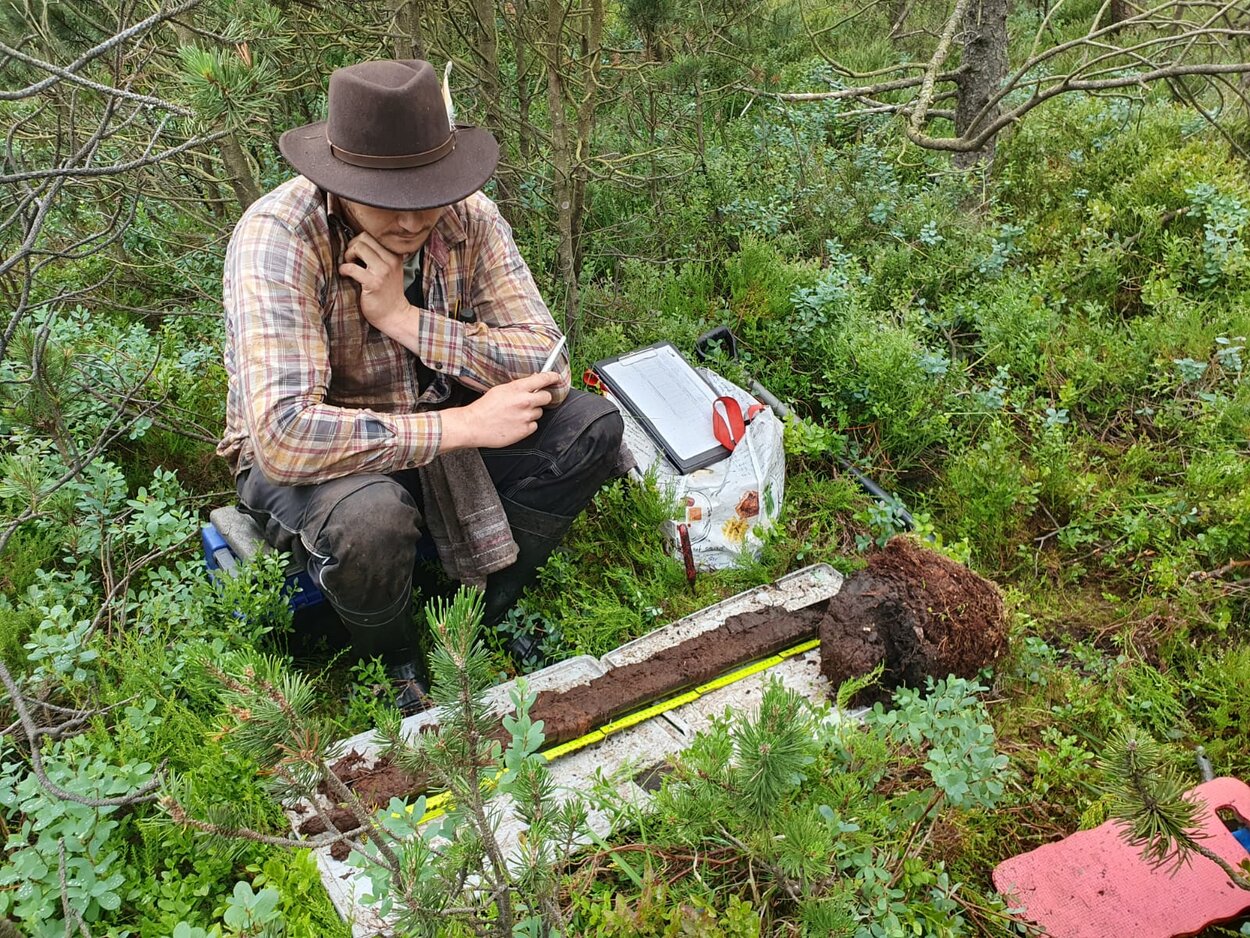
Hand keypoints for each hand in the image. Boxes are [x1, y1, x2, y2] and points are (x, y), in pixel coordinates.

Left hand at [338, 232, 409, 333]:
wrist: (394, 315)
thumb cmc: (388, 293)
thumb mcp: (390, 270)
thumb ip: (380, 256)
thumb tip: (358, 242)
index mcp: (395, 255)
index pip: (372, 235)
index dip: (358, 241)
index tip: (355, 253)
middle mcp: (391, 260)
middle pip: (364, 238)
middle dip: (352, 246)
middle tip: (350, 259)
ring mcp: (383, 271)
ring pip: (359, 248)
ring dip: (348, 255)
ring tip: (349, 265)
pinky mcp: (373, 283)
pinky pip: (352, 267)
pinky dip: (344, 269)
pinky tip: (345, 274)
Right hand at [440, 372, 562, 450]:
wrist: (474, 426)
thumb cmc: (484, 408)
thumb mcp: (500, 390)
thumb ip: (517, 387)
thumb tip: (531, 384)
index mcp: (518, 388)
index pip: (543, 379)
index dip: (552, 377)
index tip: (556, 378)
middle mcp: (525, 402)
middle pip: (547, 397)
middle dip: (542, 397)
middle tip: (534, 400)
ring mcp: (526, 417)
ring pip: (539, 412)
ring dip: (531, 413)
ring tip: (516, 415)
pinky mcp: (525, 430)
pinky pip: (534, 425)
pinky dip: (527, 425)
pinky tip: (515, 424)